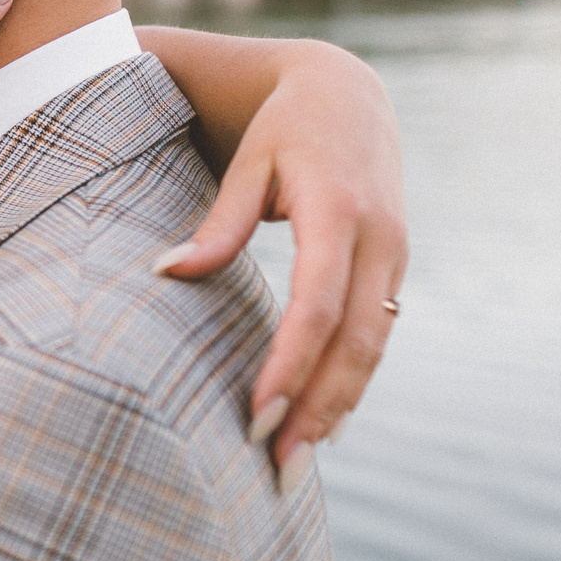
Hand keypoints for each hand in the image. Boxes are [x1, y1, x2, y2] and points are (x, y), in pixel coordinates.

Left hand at [153, 41, 406, 486]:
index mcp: (339, 211)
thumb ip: (216, 223)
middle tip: (275, 464)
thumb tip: (166, 272)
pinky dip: (352, 380)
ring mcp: (394, 256)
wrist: (349, 95)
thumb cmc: (282, 129)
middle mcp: (379, 239)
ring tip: (296, 459)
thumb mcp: (247, 164)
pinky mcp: (394, 269)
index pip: (318, 305)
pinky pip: (376, 335)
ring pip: (372, 346)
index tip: (258, 417)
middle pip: (354, 340)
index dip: (290, 365)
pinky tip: (324, 422)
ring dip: (339, 406)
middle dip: (317, 406)